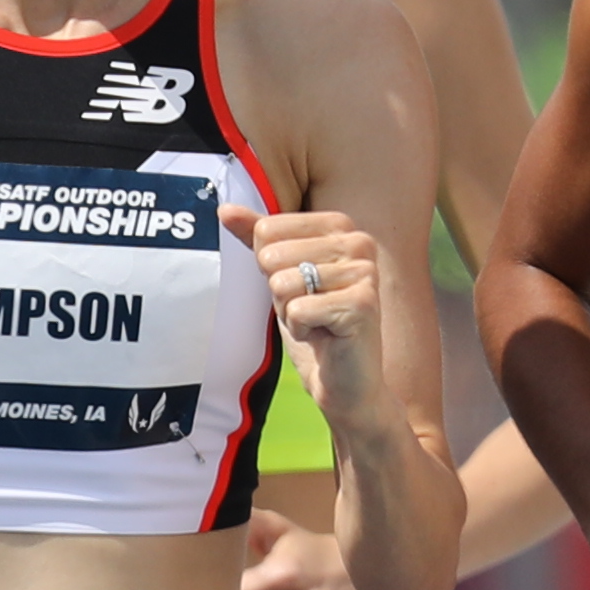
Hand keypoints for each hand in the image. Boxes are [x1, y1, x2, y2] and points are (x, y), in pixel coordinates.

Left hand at [232, 200, 401, 409]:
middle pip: (272, 256)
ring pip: (283, 283)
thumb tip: (225, 208)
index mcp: (339, 225)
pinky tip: (325, 336)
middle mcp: (358, 242)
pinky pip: (298, 310)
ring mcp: (365, 272)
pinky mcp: (363, 304)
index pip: (267, 230)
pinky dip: (302, 330)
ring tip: (316, 322)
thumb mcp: (280, 275)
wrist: (346, 380)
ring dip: (290, 312)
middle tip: (308, 309)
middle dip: (278, 292)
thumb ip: (258, 239)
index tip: (299, 287)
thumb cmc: (315, 324)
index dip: (270, 267)